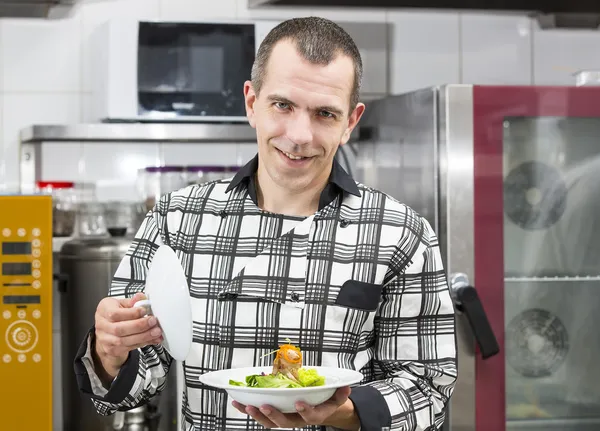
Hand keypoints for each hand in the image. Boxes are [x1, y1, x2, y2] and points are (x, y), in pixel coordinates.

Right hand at [93, 292, 162, 378]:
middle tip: (153, 321)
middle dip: (139, 326)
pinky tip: (153, 339)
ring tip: (156, 331)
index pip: (115, 313)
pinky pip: (129, 348)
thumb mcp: (122, 303)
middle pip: (119, 329)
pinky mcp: (113, 349)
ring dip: (143, 336)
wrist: (106, 332)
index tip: (144, 310)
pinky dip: (143, 343)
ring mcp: (105, 339)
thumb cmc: (116, 313)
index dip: (131, 313)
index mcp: (104, 310)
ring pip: (124, 341)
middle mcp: (102, 325)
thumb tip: (141, 297)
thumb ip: (132, 301)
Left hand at [232, 386, 359, 429]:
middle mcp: (298, 420)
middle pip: (285, 423)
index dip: (304, 411)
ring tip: (245, 406)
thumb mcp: (336, 397)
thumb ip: (340, 393)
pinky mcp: (275, 415)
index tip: (298, 403)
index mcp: (314, 415)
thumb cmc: (327, 401)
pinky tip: (237, 402)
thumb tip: (347, 387)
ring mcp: (286, 419)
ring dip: (257, 415)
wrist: (322, 410)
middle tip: (265, 406)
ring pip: (270, 422)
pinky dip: (249, 409)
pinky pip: (261, 416)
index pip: (310, 417)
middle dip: (274, 415)